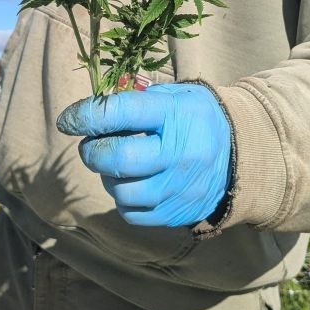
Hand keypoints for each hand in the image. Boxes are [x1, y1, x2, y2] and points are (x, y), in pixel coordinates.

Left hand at [57, 83, 232, 227]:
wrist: (241, 156)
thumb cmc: (196, 118)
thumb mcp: (175, 95)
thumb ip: (136, 100)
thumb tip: (92, 114)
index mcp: (176, 115)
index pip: (122, 113)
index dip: (87, 116)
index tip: (69, 119)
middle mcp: (180, 154)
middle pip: (117, 158)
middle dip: (93, 151)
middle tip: (91, 144)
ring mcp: (179, 188)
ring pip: (121, 191)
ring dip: (108, 176)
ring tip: (116, 164)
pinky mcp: (176, 214)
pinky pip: (132, 213)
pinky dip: (123, 198)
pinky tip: (132, 182)